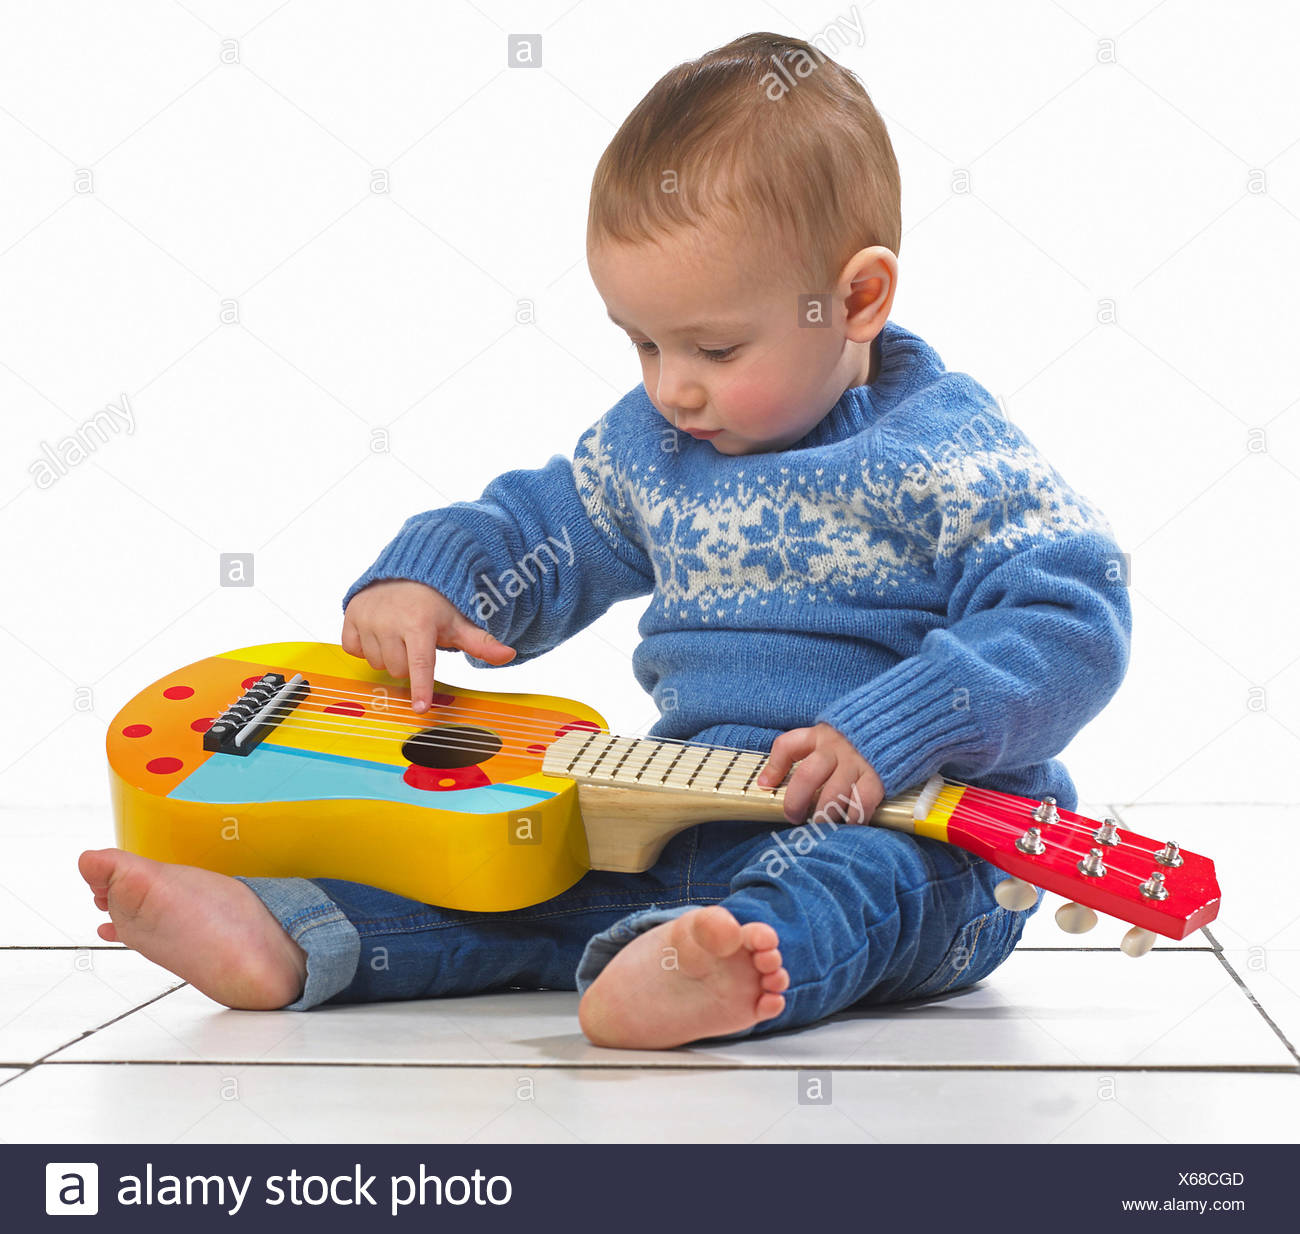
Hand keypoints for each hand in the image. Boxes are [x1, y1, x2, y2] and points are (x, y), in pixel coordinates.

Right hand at [341, 579, 515, 712]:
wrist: (405, 574)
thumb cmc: (435, 603)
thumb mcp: (458, 622)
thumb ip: (481, 642)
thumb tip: (508, 655)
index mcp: (419, 624)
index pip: (421, 664)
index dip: (421, 688)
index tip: (420, 709)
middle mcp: (390, 621)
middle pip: (397, 670)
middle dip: (407, 663)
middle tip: (414, 643)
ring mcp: (367, 618)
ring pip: (376, 663)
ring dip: (387, 655)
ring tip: (397, 634)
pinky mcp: (350, 616)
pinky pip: (353, 650)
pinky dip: (365, 646)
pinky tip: (378, 632)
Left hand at [756, 723, 884, 826]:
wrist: (902, 723)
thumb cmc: (858, 738)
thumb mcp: (827, 735)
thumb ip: (798, 753)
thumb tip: (765, 783)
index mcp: (821, 735)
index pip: (788, 745)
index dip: (773, 767)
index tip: (766, 787)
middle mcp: (836, 748)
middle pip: (807, 776)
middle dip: (795, 802)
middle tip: (794, 817)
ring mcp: (858, 762)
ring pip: (832, 794)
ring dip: (823, 815)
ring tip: (821, 824)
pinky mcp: (879, 777)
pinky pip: (861, 803)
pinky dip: (853, 818)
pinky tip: (849, 823)